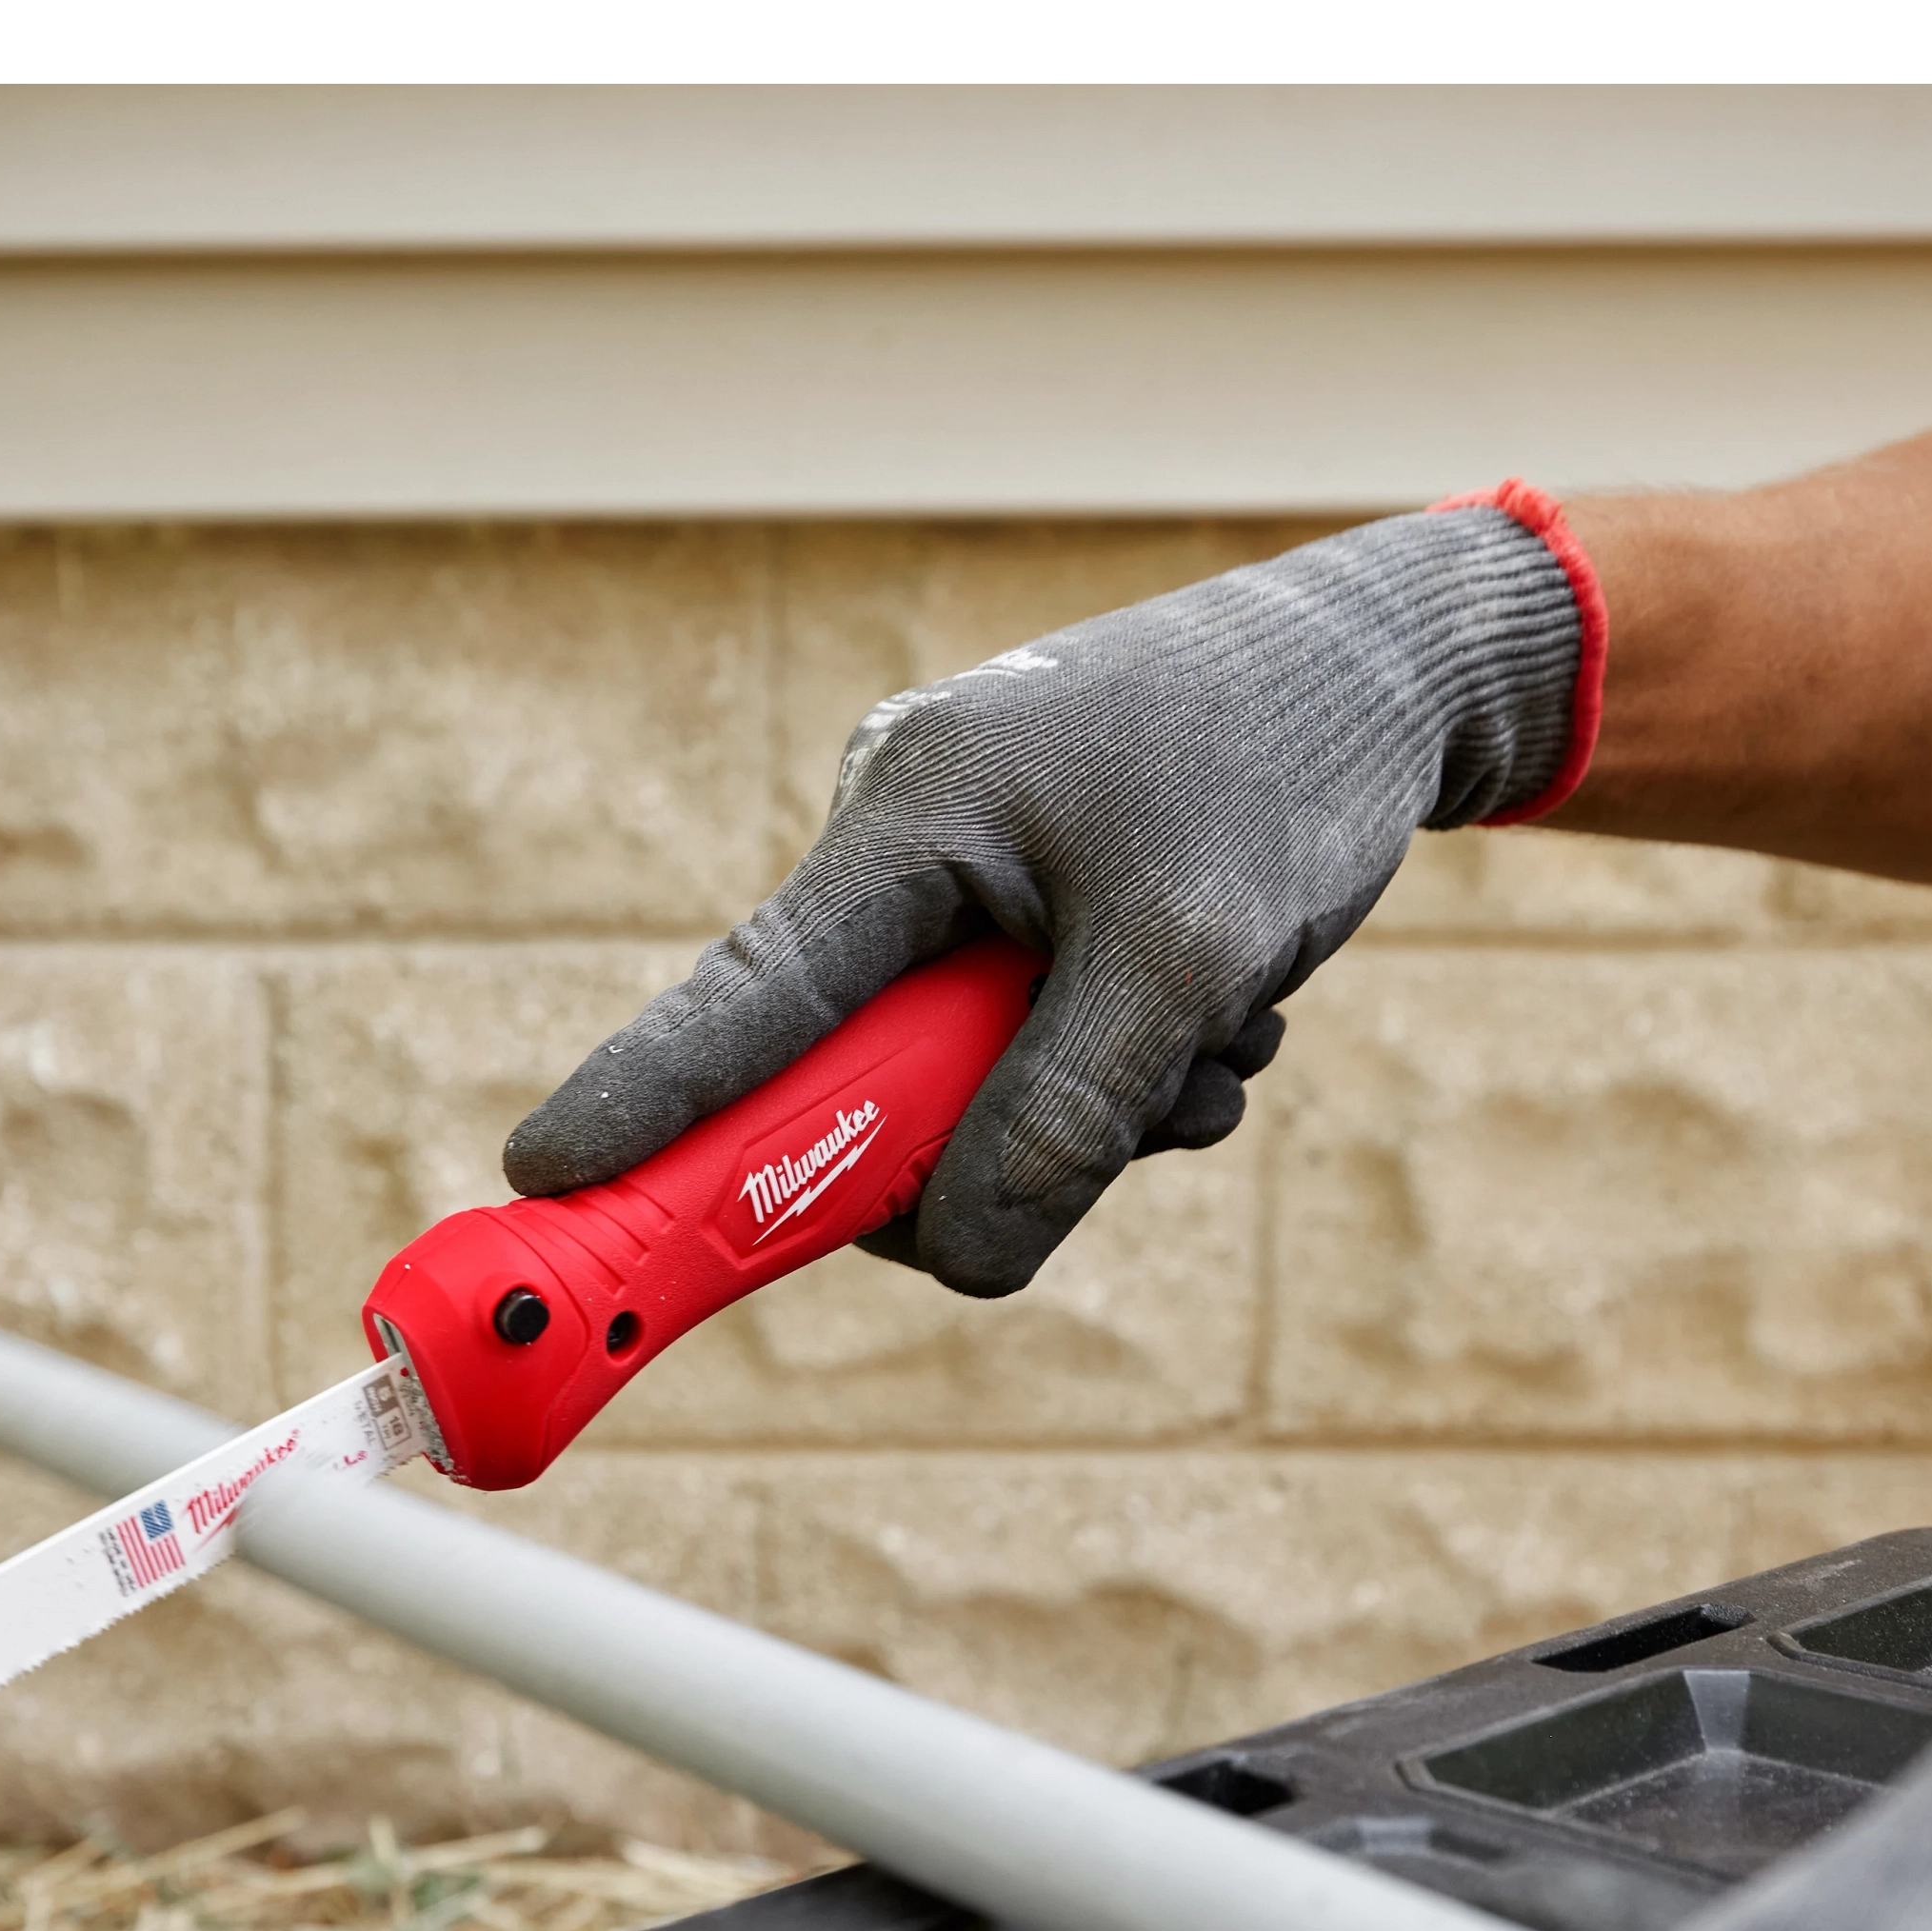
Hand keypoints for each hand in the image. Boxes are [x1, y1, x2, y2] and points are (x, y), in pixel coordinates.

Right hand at [502, 498, 1593, 1294]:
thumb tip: (955, 1257)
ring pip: (969, 1093)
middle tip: (1151, 1108)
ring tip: (1225, 1030)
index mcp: (910, 814)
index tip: (545, 1177)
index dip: (648, 1100)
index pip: (749, 991)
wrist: (1386, 673)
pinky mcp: (1015, 918)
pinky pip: (1028, 1062)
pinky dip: (1126, 1072)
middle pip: (867, 1080)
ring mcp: (957, 886)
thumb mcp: (1193, 960)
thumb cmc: (1284, 774)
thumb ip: (1065, 1118)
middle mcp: (904, 846)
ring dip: (1099, 1106)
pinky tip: (1222, 1014)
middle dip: (998, 1129)